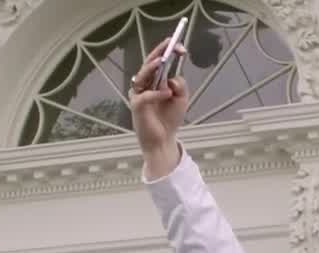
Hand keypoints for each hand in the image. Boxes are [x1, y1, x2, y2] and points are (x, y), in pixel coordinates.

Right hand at [129, 38, 187, 176]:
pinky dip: (156, 93)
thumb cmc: (170, 119)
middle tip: (170, 46)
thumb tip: (173, 78)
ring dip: (152, 67)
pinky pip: (144, 96)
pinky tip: (167, 93)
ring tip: (162, 62)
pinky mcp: (136, 106)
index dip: (168, 51)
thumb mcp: (182, 99)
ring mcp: (139, 94)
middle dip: (160, 53)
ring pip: (142, 75)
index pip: (160, 61)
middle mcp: (145, 84)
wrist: (163, 141)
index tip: (181, 47)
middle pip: (149, 63)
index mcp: (155, 80)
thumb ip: (180, 86)